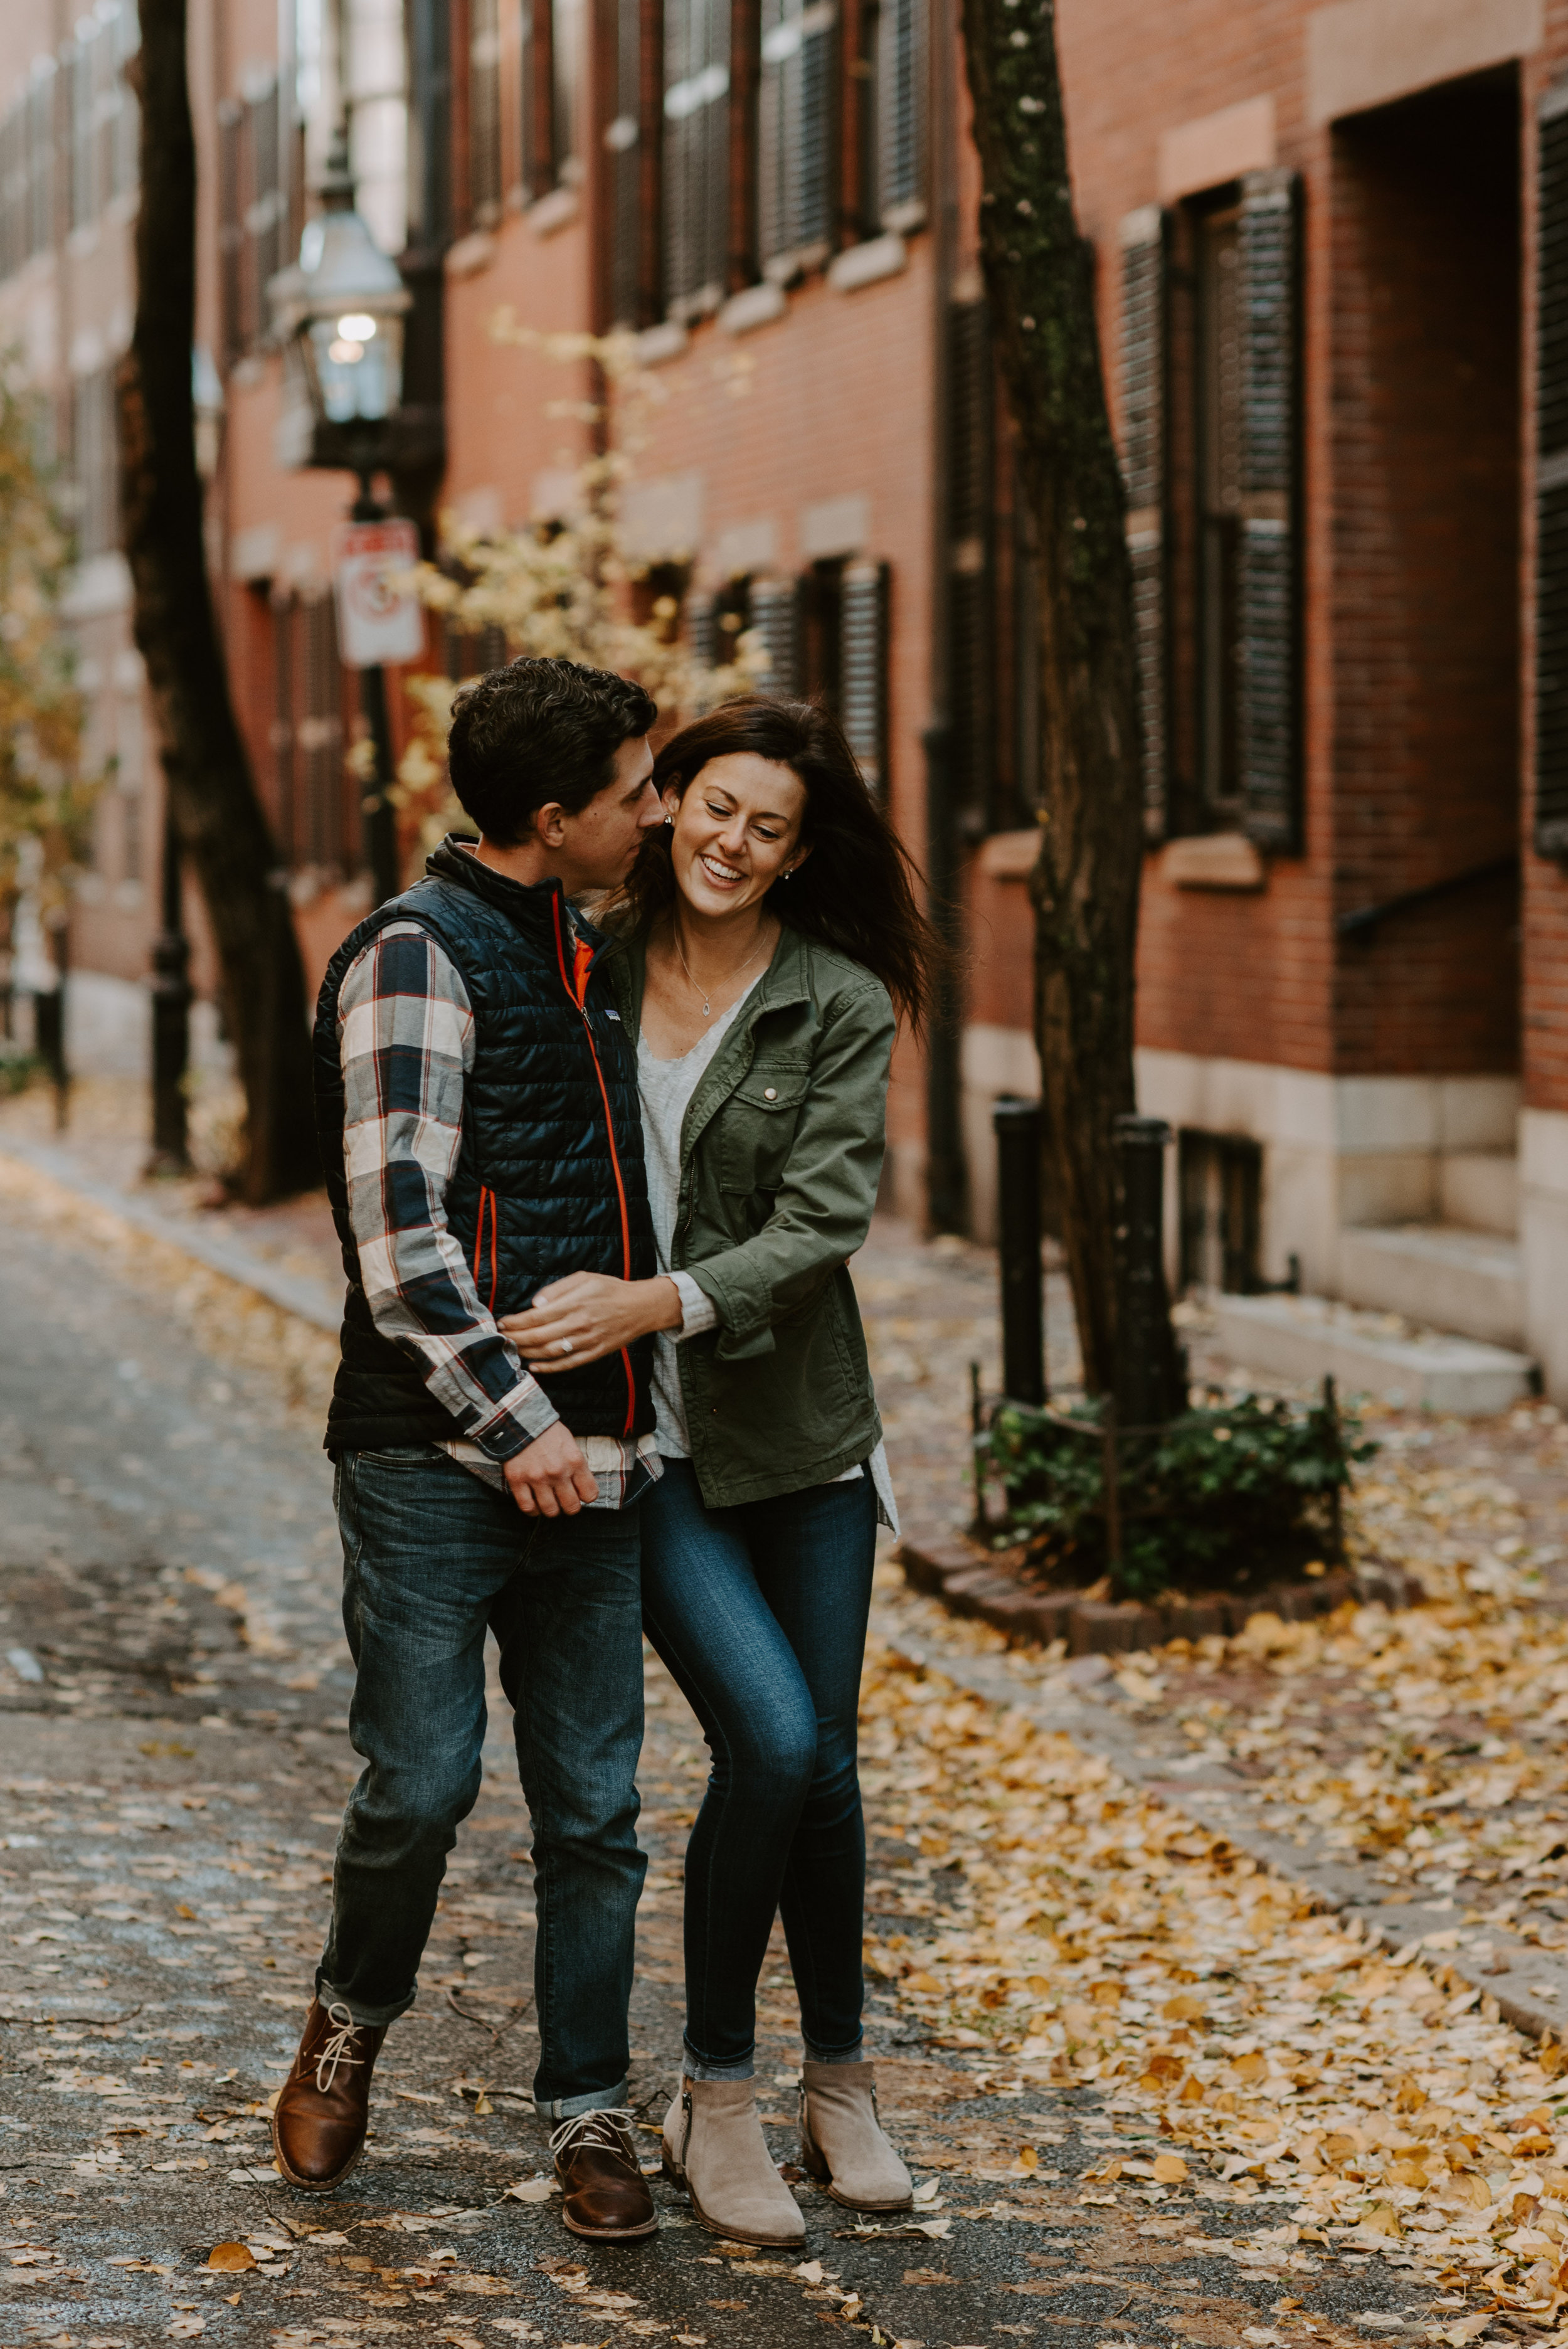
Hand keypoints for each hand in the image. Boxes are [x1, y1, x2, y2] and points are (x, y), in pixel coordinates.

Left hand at [500, 1273, 683, 1370]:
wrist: (642, 1307)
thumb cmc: (611, 1289)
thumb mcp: (584, 1278)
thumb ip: (558, 1290)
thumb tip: (535, 1304)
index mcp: (575, 1303)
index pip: (536, 1317)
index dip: (516, 1322)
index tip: (502, 1322)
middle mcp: (579, 1324)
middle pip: (539, 1336)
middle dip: (515, 1338)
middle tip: (501, 1337)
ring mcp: (587, 1341)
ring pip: (550, 1352)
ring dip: (527, 1352)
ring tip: (513, 1350)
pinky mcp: (595, 1353)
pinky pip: (568, 1364)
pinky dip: (549, 1368)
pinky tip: (534, 1366)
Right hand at [504, 1420, 598, 1515]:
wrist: (520, 1420)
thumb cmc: (548, 1432)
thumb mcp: (571, 1444)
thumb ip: (577, 1466)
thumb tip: (582, 1488)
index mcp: (575, 1461)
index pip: (590, 1494)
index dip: (586, 1496)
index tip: (580, 1493)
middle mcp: (557, 1472)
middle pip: (571, 1507)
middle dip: (570, 1506)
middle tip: (565, 1500)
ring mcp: (537, 1478)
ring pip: (550, 1511)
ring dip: (552, 1509)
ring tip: (550, 1502)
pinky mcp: (517, 1480)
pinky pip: (527, 1507)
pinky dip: (533, 1510)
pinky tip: (535, 1505)